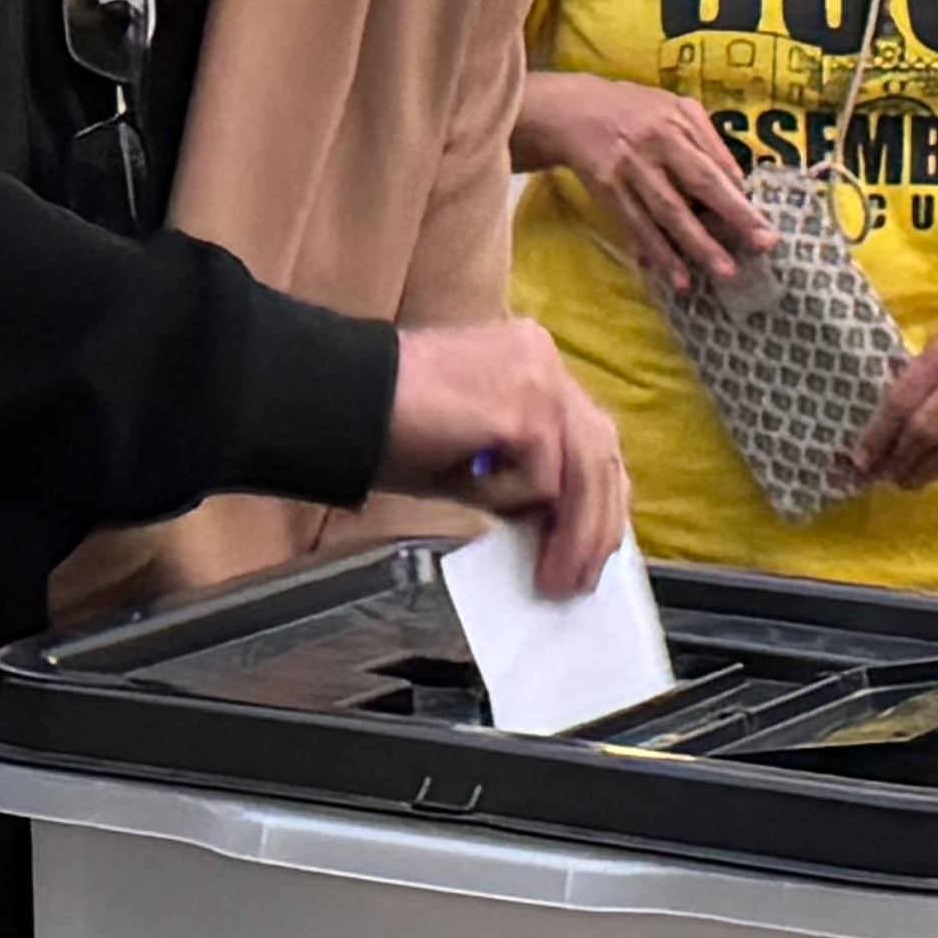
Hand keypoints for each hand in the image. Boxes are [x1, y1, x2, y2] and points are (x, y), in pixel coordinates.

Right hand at [376, 320, 635, 597]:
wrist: (338, 400)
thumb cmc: (385, 423)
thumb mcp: (468, 449)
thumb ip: (514, 468)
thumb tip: (548, 522)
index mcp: (529, 356)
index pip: (587, 429)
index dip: (598, 491)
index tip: (594, 541)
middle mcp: (542, 357)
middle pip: (599, 449)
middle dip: (597, 522)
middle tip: (581, 577)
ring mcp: (538, 379)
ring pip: (585, 472)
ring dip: (574, 535)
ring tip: (557, 581)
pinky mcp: (525, 411)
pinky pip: (542, 481)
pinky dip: (511, 502)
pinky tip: (476, 500)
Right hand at [517, 72, 769, 291]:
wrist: (571, 111)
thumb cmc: (635, 109)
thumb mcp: (676, 108)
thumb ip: (708, 141)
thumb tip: (738, 184)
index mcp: (677, 123)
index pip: (715, 164)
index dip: (740, 195)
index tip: (765, 226)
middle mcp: (654, 146)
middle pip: (698, 185)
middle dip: (733, 217)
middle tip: (763, 245)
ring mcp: (629, 171)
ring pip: (667, 213)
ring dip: (696, 245)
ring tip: (724, 272)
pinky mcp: (608, 192)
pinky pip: (636, 227)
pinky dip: (656, 253)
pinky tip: (675, 278)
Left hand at [852, 300, 937, 493]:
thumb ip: (918, 379)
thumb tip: (879, 426)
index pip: (902, 400)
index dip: (877, 435)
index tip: (859, 459)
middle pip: (925, 429)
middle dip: (897, 458)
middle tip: (879, 475)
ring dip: (923, 471)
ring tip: (904, 480)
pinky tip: (935, 473)